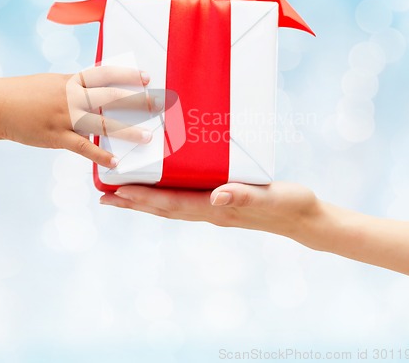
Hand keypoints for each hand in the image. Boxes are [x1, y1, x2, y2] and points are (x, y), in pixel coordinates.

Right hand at [0, 66, 153, 166]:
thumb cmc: (27, 92)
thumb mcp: (54, 81)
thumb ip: (77, 84)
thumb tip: (99, 83)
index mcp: (71, 81)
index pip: (104, 75)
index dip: (127, 75)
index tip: (147, 77)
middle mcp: (71, 96)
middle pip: (110, 97)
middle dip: (137, 101)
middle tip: (159, 104)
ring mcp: (64, 117)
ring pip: (102, 123)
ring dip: (127, 131)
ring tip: (147, 136)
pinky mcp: (56, 137)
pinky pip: (83, 147)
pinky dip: (100, 155)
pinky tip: (116, 161)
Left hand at [99, 182, 320, 239]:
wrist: (303, 218)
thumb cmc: (288, 205)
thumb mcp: (269, 197)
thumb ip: (243, 194)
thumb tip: (217, 196)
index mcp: (218, 209)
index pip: (172, 203)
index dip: (144, 198)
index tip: (118, 192)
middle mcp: (211, 212)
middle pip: (164, 208)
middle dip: (134, 203)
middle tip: (105, 198)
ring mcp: (215, 210)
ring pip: (172, 206)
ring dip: (145, 202)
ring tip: (122, 196)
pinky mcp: (222, 205)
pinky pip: (186, 201)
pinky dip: (166, 198)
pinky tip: (162, 190)